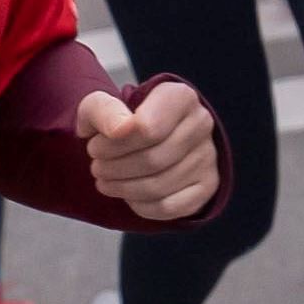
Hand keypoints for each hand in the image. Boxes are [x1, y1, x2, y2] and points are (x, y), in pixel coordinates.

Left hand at [77, 78, 224, 222]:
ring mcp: (208, 156)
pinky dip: (141, 206)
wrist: (146, 136)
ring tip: (107, 181)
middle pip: (152, 160)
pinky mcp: (208, 185)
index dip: (112, 146)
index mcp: (180, 96)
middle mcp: (201, 123)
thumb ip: (104, 111)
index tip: (94, 146)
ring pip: (159, 186)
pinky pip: (170, 207)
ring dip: (123, 189)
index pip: (146, 129)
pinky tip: (128, 195)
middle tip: (97, 168)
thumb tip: (119, 129)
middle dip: (114, 169)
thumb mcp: (102, 107)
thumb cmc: (123, 120)